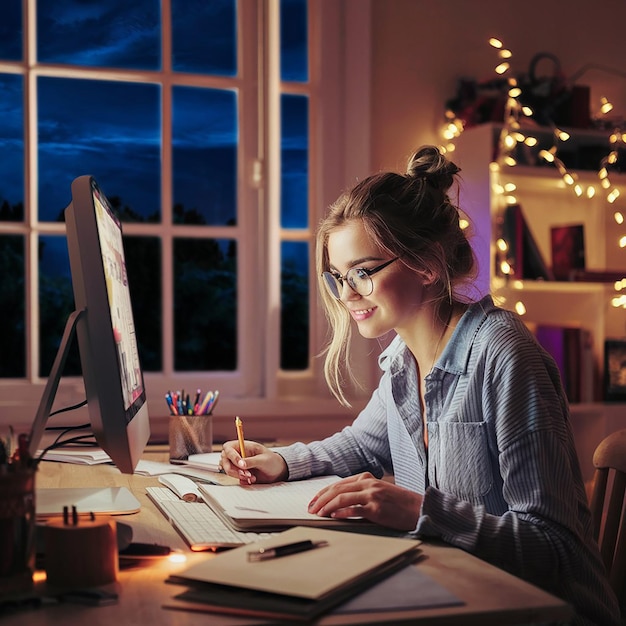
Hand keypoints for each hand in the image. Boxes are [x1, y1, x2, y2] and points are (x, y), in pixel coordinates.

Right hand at [221, 440, 287, 484]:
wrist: (277, 471)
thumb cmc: (272, 460)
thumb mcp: (263, 460)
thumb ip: (251, 461)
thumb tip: (241, 464)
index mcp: (242, 446)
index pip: (229, 448)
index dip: (232, 456)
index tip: (241, 464)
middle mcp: (238, 455)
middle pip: (225, 461)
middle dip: (234, 469)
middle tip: (246, 473)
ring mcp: (237, 465)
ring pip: (228, 470)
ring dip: (239, 475)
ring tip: (252, 476)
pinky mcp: (239, 474)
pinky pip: (235, 478)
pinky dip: (242, 480)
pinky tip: (252, 479)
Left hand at [307, 472, 421, 530]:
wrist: (418, 508)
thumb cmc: (397, 502)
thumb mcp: (378, 491)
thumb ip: (360, 492)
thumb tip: (338, 503)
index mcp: (367, 478)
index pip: (338, 484)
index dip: (323, 492)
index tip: (313, 501)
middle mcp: (368, 484)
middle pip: (337, 489)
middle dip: (320, 499)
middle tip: (310, 508)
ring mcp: (372, 495)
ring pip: (343, 498)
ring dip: (327, 506)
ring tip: (318, 513)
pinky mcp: (377, 509)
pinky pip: (355, 509)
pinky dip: (342, 513)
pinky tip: (333, 517)